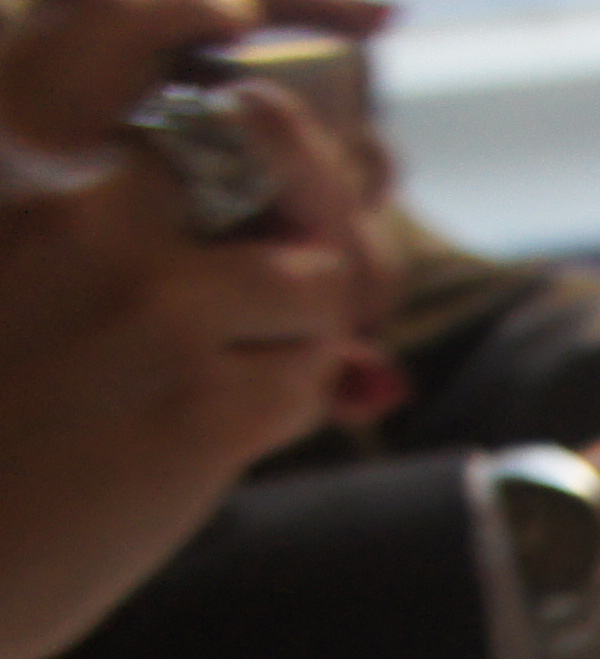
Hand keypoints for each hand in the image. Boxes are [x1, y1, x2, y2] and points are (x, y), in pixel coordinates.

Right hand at [0, 0, 373, 658]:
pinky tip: (222, 423)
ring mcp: (144, 302)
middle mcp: (73, 201)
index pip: (143, 13)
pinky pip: (313, 371)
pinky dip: (291, 394)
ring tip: (237, 356)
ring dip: (302, 317)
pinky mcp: (200, 408)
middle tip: (308, 251)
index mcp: (5, 133)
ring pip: (315, 273)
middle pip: (274, 145)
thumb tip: (253, 124)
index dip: (216, 24)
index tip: (248, 55)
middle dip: (313, 202)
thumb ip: (87, 184)